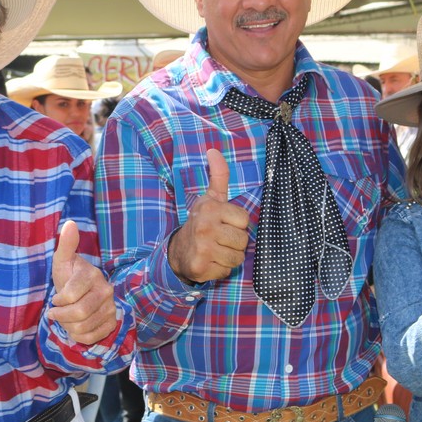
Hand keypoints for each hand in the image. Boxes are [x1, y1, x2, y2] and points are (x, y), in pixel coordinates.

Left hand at [47, 220, 118, 344]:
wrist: (82, 293)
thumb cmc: (69, 276)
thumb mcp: (62, 261)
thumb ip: (66, 244)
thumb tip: (69, 223)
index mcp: (92, 275)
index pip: (69, 296)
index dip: (57, 301)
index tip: (56, 299)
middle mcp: (106, 291)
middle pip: (78, 314)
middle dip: (61, 316)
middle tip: (56, 312)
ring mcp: (111, 308)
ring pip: (82, 328)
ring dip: (68, 326)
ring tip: (66, 318)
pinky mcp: (112, 322)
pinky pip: (91, 338)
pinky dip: (78, 336)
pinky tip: (76, 326)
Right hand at [167, 149, 250, 282]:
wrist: (177, 251)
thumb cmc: (201, 222)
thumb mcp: (210, 198)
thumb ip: (218, 175)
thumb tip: (213, 150)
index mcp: (210, 208)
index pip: (244, 220)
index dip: (237, 225)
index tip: (223, 224)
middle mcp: (204, 227)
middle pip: (243, 241)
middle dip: (235, 243)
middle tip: (220, 239)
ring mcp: (202, 248)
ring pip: (237, 258)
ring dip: (229, 257)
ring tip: (216, 251)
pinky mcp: (200, 267)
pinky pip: (227, 271)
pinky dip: (220, 270)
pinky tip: (210, 262)